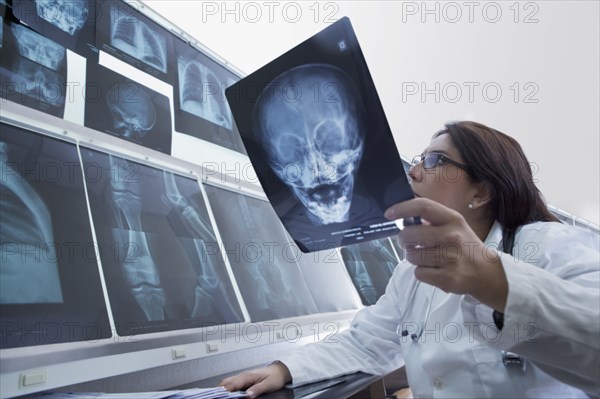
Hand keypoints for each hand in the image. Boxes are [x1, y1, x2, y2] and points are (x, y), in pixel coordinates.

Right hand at [219, 362, 291, 397]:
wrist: (279, 370)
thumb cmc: (275, 377)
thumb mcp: (268, 385)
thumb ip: (257, 389)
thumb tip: (248, 395)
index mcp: (247, 376)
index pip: (232, 384)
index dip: (224, 391)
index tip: (219, 396)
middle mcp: (243, 375)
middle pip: (226, 383)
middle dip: (219, 390)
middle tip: (214, 397)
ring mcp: (242, 377)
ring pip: (227, 382)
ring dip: (221, 389)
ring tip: (217, 396)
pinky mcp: (243, 380)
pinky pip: (231, 383)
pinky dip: (226, 388)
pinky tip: (225, 394)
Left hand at [384, 198, 507, 311]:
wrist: (486, 272)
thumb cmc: (463, 245)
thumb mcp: (454, 225)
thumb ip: (431, 218)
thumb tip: (402, 215)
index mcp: (452, 219)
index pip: (423, 207)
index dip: (402, 208)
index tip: (388, 214)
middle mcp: (452, 236)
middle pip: (409, 234)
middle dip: (404, 240)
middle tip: (411, 243)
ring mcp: (450, 258)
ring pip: (412, 256)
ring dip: (414, 257)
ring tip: (427, 257)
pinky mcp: (448, 277)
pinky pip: (419, 273)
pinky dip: (422, 272)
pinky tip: (434, 269)